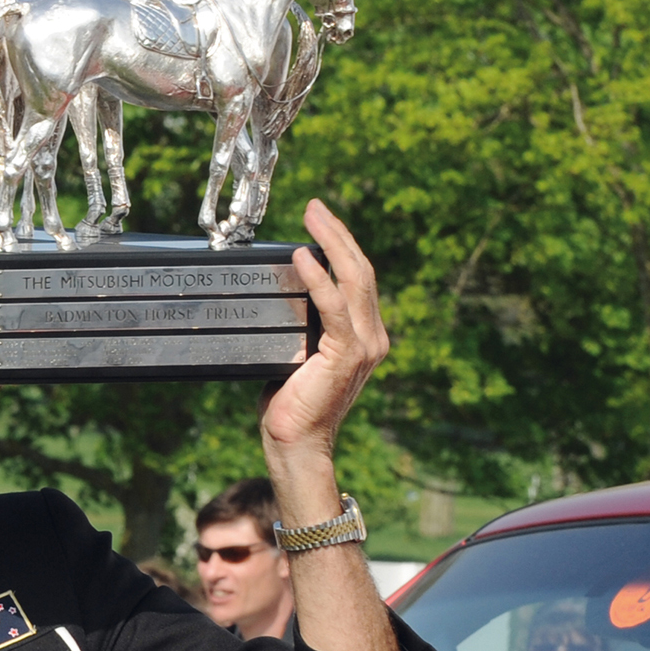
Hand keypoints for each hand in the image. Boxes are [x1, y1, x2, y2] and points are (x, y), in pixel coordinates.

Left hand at [259, 201, 389, 466]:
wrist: (295, 443)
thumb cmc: (288, 404)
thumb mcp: (294, 354)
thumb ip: (299, 327)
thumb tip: (277, 296)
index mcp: (364, 336)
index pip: (358, 279)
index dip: (341, 246)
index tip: (318, 220)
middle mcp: (373, 337)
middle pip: (361, 270)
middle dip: (338, 234)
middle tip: (314, 207)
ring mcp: (364, 345)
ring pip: (355, 280)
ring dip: (333, 243)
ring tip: (312, 218)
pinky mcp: (347, 354)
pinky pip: (334, 307)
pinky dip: (318, 279)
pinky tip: (303, 258)